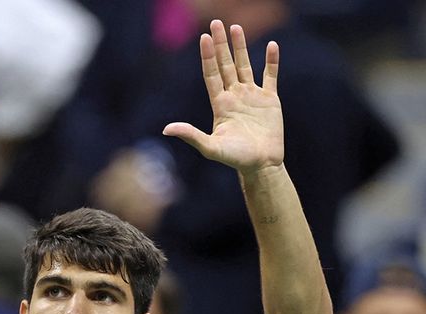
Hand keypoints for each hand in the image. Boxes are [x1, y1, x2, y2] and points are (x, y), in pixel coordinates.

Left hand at [163, 20, 282, 174]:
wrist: (260, 165)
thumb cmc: (234, 159)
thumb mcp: (210, 147)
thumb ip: (190, 135)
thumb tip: (166, 129)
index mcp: (220, 104)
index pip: (211, 75)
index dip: (208, 57)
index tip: (204, 38)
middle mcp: (234, 96)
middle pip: (225, 65)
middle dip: (221, 45)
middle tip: (215, 23)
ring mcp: (252, 96)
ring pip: (245, 66)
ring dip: (241, 47)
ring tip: (235, 27)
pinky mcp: (270, 100)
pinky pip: (270, 76)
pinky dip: (271, 62)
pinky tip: (272, 46)